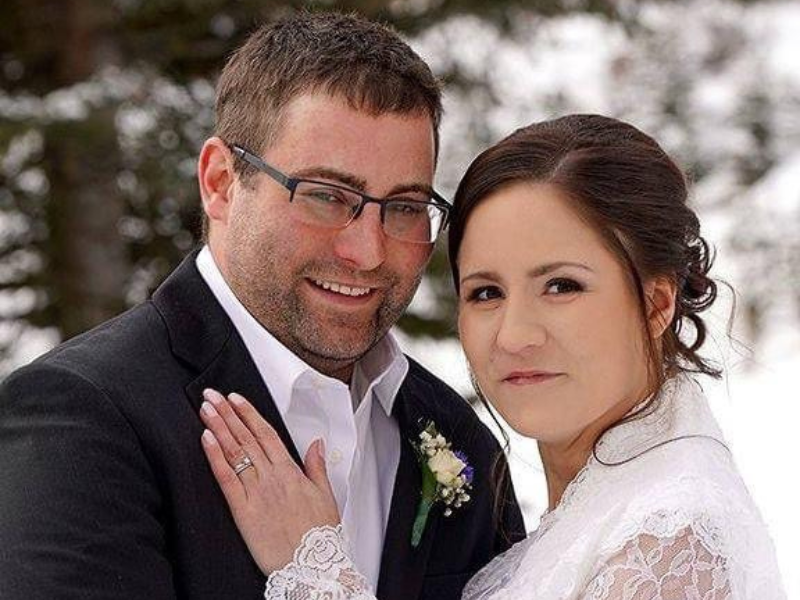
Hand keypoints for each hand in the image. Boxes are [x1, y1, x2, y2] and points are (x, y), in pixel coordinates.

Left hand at [199, 388, 339, 573]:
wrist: (312, 565)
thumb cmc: (320, 535)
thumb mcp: (326, 496)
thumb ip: (317, 467)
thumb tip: (316, 444)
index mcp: (291, 471)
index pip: (266, 433)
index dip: (249, 414)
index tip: (235, 398)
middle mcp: (272, 477)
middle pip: (246, 437)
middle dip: (228, 413)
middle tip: (212, 395)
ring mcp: (256, 492)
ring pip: (234, 452)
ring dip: (219, 427)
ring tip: (206, 409)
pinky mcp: (243, 510)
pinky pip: (225, 478)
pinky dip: (215, 456)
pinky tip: (206, 439)